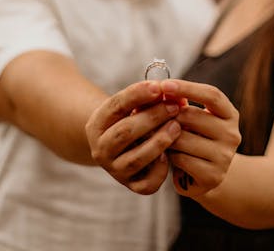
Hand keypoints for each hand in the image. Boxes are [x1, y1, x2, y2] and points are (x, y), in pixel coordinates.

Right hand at [85, 80, 181, 194]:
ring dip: (159, 141)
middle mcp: (101, 150)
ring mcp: (115, 170)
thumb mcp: (132, 107)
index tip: (157, 87)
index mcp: (96, 125)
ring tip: (176, 127)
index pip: (115, 106)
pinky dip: (160, 169)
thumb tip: (174, 95)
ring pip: (136, 159)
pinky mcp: (132, 186)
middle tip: (173, 107)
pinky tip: (170, 155)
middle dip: (152, 117)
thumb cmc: (131, 120)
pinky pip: (147, 183)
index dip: (137, 95)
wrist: (122, 148)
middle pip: (125, 132)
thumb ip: (149, 99)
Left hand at [162, 79, 240, 197]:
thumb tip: (161, 90)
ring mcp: (225, 157)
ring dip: (166, 137)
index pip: (212, 95)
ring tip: (161, 138)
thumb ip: (178, 104)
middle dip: (168, 115)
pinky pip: (181, 159)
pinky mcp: (213, 176)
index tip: (164, 85)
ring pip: (183, 138)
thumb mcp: (190, 118)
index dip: (187, 88)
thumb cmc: (193, 139)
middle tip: (154, 119)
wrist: (204, 176)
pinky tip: (168, 156)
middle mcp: (232, 134)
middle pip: (192, 115)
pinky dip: (169, 156)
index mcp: (230, 114)